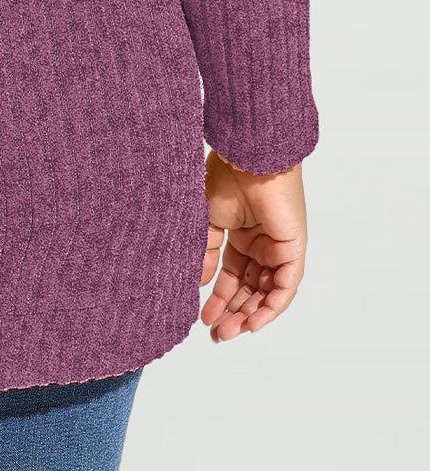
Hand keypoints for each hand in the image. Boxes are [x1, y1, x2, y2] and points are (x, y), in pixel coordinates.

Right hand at [200, 148, 307, 342]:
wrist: (247, 159)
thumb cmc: (227, 178)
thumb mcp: (207, 221)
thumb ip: (206, 253)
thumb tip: (200, 284)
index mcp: (241, 234)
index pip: (232, 275)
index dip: (219, 297)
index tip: (204, 318)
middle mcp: (261, 243)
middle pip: (249, 288)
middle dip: (234, 312)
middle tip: (217, 334)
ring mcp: (278, 247)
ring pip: (267, 291)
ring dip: (250, 314)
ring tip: (229, 332)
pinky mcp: (292, 249)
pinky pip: (285, 286)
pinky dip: (271, 306)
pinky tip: (253, 322)